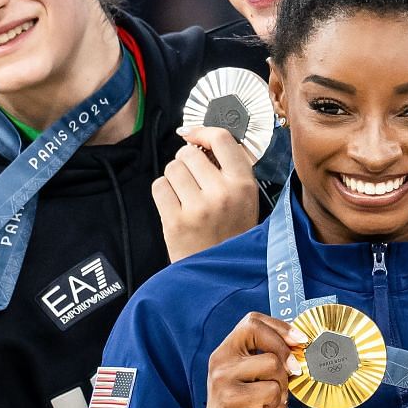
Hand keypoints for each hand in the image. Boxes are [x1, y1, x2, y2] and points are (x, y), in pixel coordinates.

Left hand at [153, 125, 260, 260]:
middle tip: (193, 180)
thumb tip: (200, 141)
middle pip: (189, 153)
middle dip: (187, 162)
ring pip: (172, 168)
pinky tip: (175, 206)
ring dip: (175, 178)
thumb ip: (230, 171)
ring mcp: (197, 208)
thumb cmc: (233, 237)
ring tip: (186, 196)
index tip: (193, 134)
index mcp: (244, 185)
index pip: (221, 139)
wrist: (221, 276)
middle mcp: (222, 193)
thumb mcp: (247, 201)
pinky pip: (159, 187)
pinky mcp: (175, 221)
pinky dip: (164, 193)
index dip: (203, 131)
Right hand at [204, 313, 304, 407]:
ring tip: (271, 399)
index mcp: (227, 351)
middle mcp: (221, 360)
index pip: (252, 321)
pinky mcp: (233, 398)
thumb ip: (272, 359)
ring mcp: (224, 378)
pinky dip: (275, 402)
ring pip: (271, 363)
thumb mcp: (258, 378)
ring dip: (281, 383)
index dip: (279, 326)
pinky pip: (271, 390)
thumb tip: (300, 345)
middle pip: (258, 332)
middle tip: (294, 370)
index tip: (299, 339)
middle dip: (284, 349)